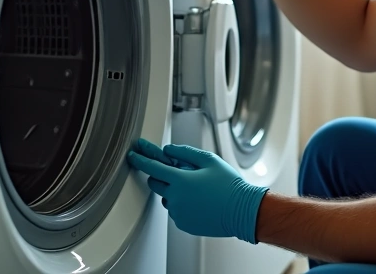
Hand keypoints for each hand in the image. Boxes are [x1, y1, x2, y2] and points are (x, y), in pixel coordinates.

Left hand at [127, 138, 267, 243]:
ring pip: (166, 198)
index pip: (152, 167)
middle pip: (155, 183)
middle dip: (161, 176)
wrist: (242, 211)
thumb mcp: (209, 160)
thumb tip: (168, 150)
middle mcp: (175, 198)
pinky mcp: (183, 224)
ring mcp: (178, 213)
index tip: (133, 154)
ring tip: (197, 190)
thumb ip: (185, 152)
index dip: (140, 159)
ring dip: (174, 191)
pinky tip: (200, 202)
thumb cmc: (228, 184)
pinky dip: (182, 204)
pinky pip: (175, 211)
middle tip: (178, 173)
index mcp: (180, 180)